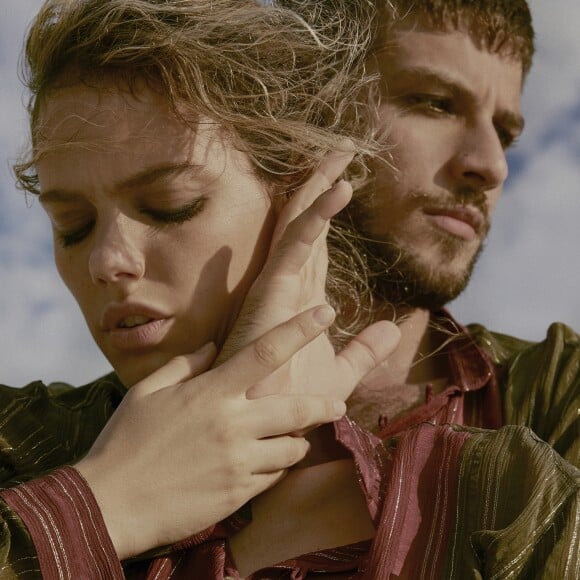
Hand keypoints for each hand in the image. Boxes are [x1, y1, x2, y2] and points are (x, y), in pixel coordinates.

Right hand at [75, 306, 344, 559]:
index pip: (265, 351)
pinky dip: (279, 466)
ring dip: (299, 440)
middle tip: (337, 403)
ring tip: (294, 437)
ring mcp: (239, 461)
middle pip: (298, 408)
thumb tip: (214, 347)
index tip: (326, 313)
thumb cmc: (124, 441)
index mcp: (212, 392)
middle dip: (325, 405)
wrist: (111, 504)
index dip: (300, 328)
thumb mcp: (147, 392)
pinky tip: (268, 462)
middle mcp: (233, 424)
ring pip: (293, 447)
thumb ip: (185, 364)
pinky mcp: (239, 493)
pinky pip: (275, 476)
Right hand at [219, 149, 400, 402]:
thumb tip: (392, 328)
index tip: (346, 180)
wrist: (259, 430)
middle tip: (342, 150)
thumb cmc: (291, 406)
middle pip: (309, 226)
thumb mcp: (341, 375)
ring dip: (319, 190)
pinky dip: (314, 220)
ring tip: (342, 155)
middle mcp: (288, 288)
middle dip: (323, 186)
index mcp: (303, 300)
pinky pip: (294, 250)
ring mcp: (277, 289)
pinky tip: (337, 193)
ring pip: (300, 228)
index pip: (319, 246)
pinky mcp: (269, 297)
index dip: (331, 212)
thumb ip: (365, 351)